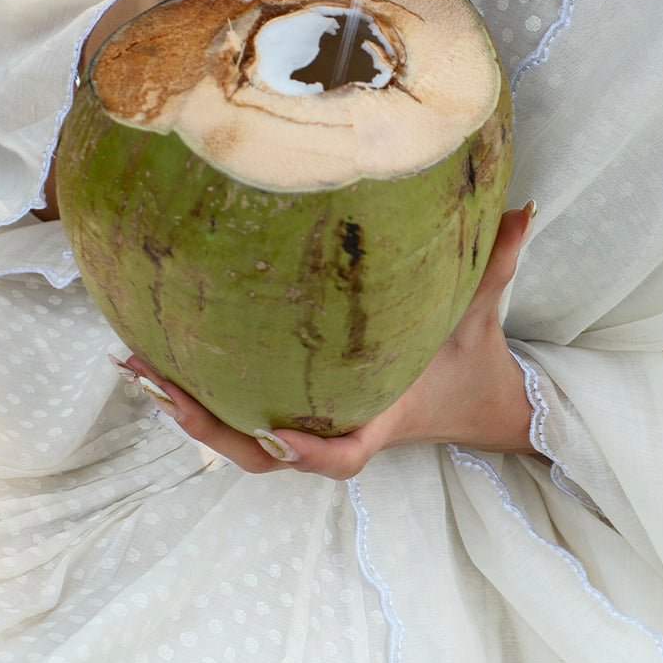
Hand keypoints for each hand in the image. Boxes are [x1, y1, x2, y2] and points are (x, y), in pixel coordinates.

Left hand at [117, 208, 535, 477]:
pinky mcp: (301, 409)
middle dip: (208, 425)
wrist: (478, 402)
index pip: (343, 455)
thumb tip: (526, 208)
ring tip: (136, 365)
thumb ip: (499, 263)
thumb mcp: (483, 312)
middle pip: (263, 454)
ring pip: (241, 440)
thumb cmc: (472, 359)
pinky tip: (158, 359)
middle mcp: (340, 428)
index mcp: (382, 417)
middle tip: (156, 382)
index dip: (308, 452)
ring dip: (187, 410)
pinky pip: (242, 415)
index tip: (275, 432)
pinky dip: (200, 395)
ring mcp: (316, 424)